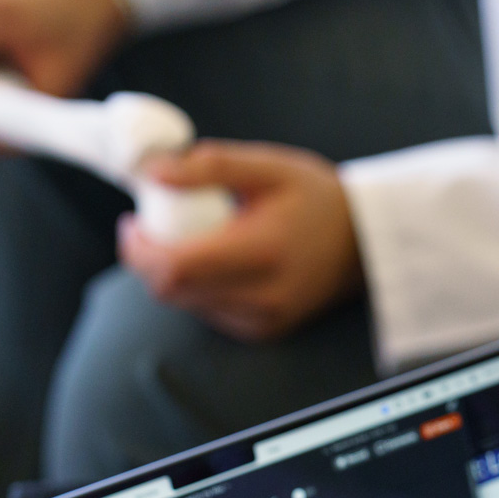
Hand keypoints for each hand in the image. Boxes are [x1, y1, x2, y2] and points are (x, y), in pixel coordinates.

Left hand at [119, 141, 363, 341]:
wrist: (364, 242)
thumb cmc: (316, 198)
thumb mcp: (268, 166)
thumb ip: (210, 166)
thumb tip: (153, 173)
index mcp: (261, 252)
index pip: (172, 268)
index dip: (137, 248)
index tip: (134, 220)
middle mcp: (261, 296)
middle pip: (170, 292)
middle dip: (147, 260)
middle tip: (153, 226)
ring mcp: (263, 320)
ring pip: (185, 304)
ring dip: (171, 274)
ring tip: (191, 239)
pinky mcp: (263, 331)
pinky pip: (207, 313)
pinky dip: (197, 288)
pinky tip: (214, 261)